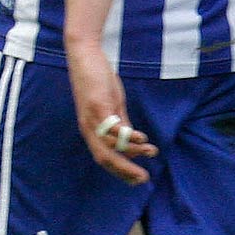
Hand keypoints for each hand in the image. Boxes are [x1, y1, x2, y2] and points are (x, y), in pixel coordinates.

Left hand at [66, 44, 156, 184]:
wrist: (84, 55)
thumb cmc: (97, 79)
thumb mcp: (111, 104)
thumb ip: (121, 122)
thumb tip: (132, 142)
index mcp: (91, 129)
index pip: (103, 158)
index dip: (119, 171)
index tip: (136, 180)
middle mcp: (88, 127)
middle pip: (104, 158)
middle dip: (124, 171)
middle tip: (143, 179)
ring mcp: (92, 117)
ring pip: (110, 145)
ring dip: (132, 152)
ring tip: (150, 152)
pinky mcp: (97, 105)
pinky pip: (113, 127)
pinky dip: (128, 136)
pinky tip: (142, 138)